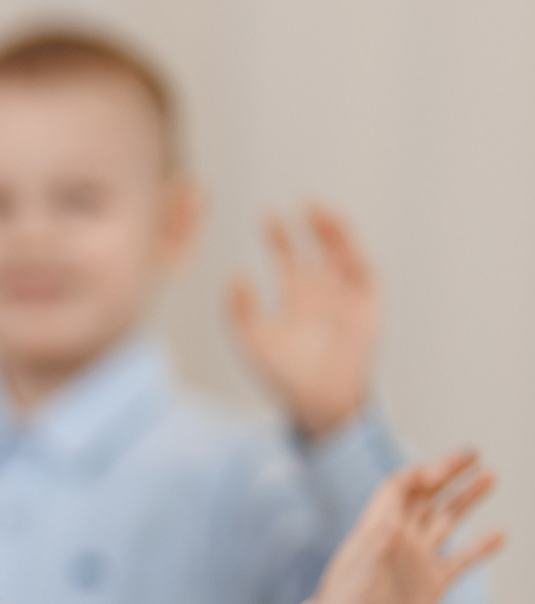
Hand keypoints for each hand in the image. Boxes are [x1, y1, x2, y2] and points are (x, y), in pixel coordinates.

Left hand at [228, 204, 378, 439]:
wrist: (317, 399)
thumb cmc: (282, 374)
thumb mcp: (252, 338)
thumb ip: (239, 309)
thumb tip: (236, 275)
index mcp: (297, 297)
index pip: (289, 257)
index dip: (279, 236)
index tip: (267, 215)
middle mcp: (323, 292)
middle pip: (318, 249)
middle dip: (309, 227)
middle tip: (297, 203)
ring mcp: (347, 297)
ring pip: (344, 254)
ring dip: (335, 232)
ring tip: (318, 212)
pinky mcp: (368, 306)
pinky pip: (364, 273)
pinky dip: (354, 255)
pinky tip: (339, 241)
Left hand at [311, 452, 502, 603]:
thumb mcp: (355, 581)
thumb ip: (373, 550)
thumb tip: (390, 521)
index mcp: (375, 531)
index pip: (399, 489)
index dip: (421, 473)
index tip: (445, 466)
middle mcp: (398, 540)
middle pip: (425, 496)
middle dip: (447, 472)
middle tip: (474, 454)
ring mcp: (416, 561)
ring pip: (445, 520)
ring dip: (465, 498)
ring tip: (490, 476)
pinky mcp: (431, 585)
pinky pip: (461, 559)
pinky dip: (480, 547)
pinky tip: (500, 534)